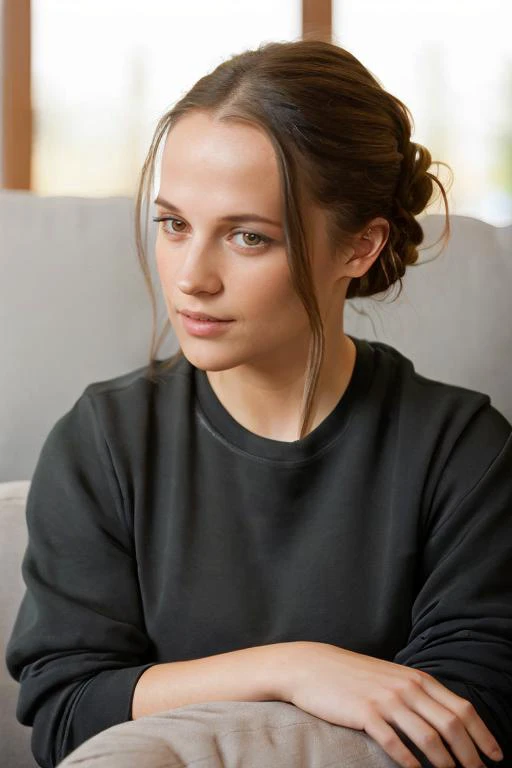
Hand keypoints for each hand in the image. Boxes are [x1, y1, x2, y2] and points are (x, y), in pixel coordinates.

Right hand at [283, 641, 502, 767]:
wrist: (313, 666)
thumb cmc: (353, 675)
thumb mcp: (391, 677)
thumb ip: (417, 692)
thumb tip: (446, 718)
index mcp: (417, 678)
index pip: (461, 708)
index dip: (483, 735)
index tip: (496, 756)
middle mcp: (406, 687)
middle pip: (451, 725)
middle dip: (471, 755)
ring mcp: (386, 699)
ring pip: (428, 736)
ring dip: (445, 763)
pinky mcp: (365, 713)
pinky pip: (394, 743)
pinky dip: (410, 762)